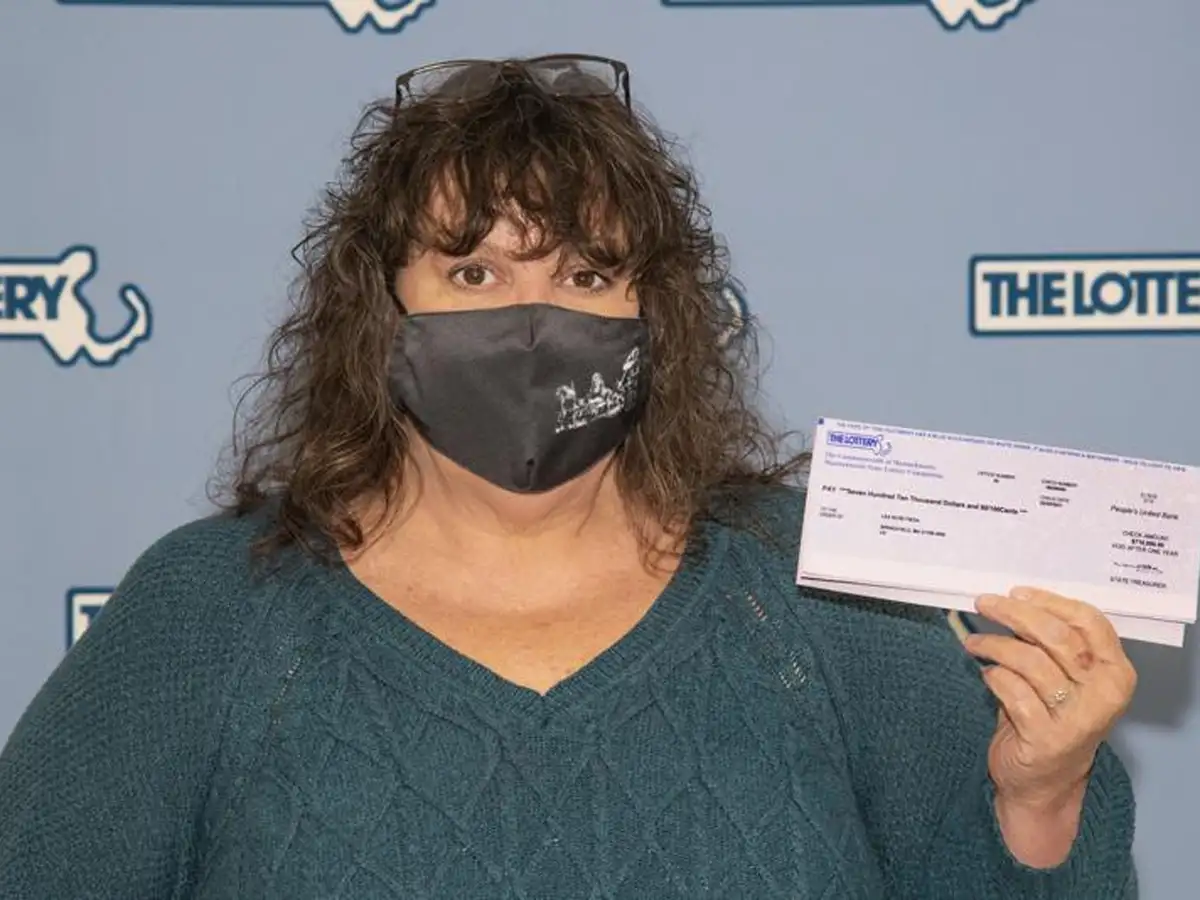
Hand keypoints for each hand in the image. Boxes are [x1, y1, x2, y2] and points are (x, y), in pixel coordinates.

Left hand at [965, 587, 1137, 810]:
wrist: (1044, 781)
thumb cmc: (1051, 717)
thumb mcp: (1065, 677)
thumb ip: (1052, 643)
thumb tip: (1013, 599)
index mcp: (1116, 672)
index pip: (1090, 621)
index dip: (1050, 601)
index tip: (1017, 592)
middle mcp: (1104, 695)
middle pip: (1057, 636)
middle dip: (1014, 613)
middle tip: (984, 603)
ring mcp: (1078, 718)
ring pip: (1029, 661)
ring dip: (994, 645)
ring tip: (974, 643)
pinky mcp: (1047, 738)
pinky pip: (1012, 691)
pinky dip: (994, 677)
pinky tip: (987, 675)